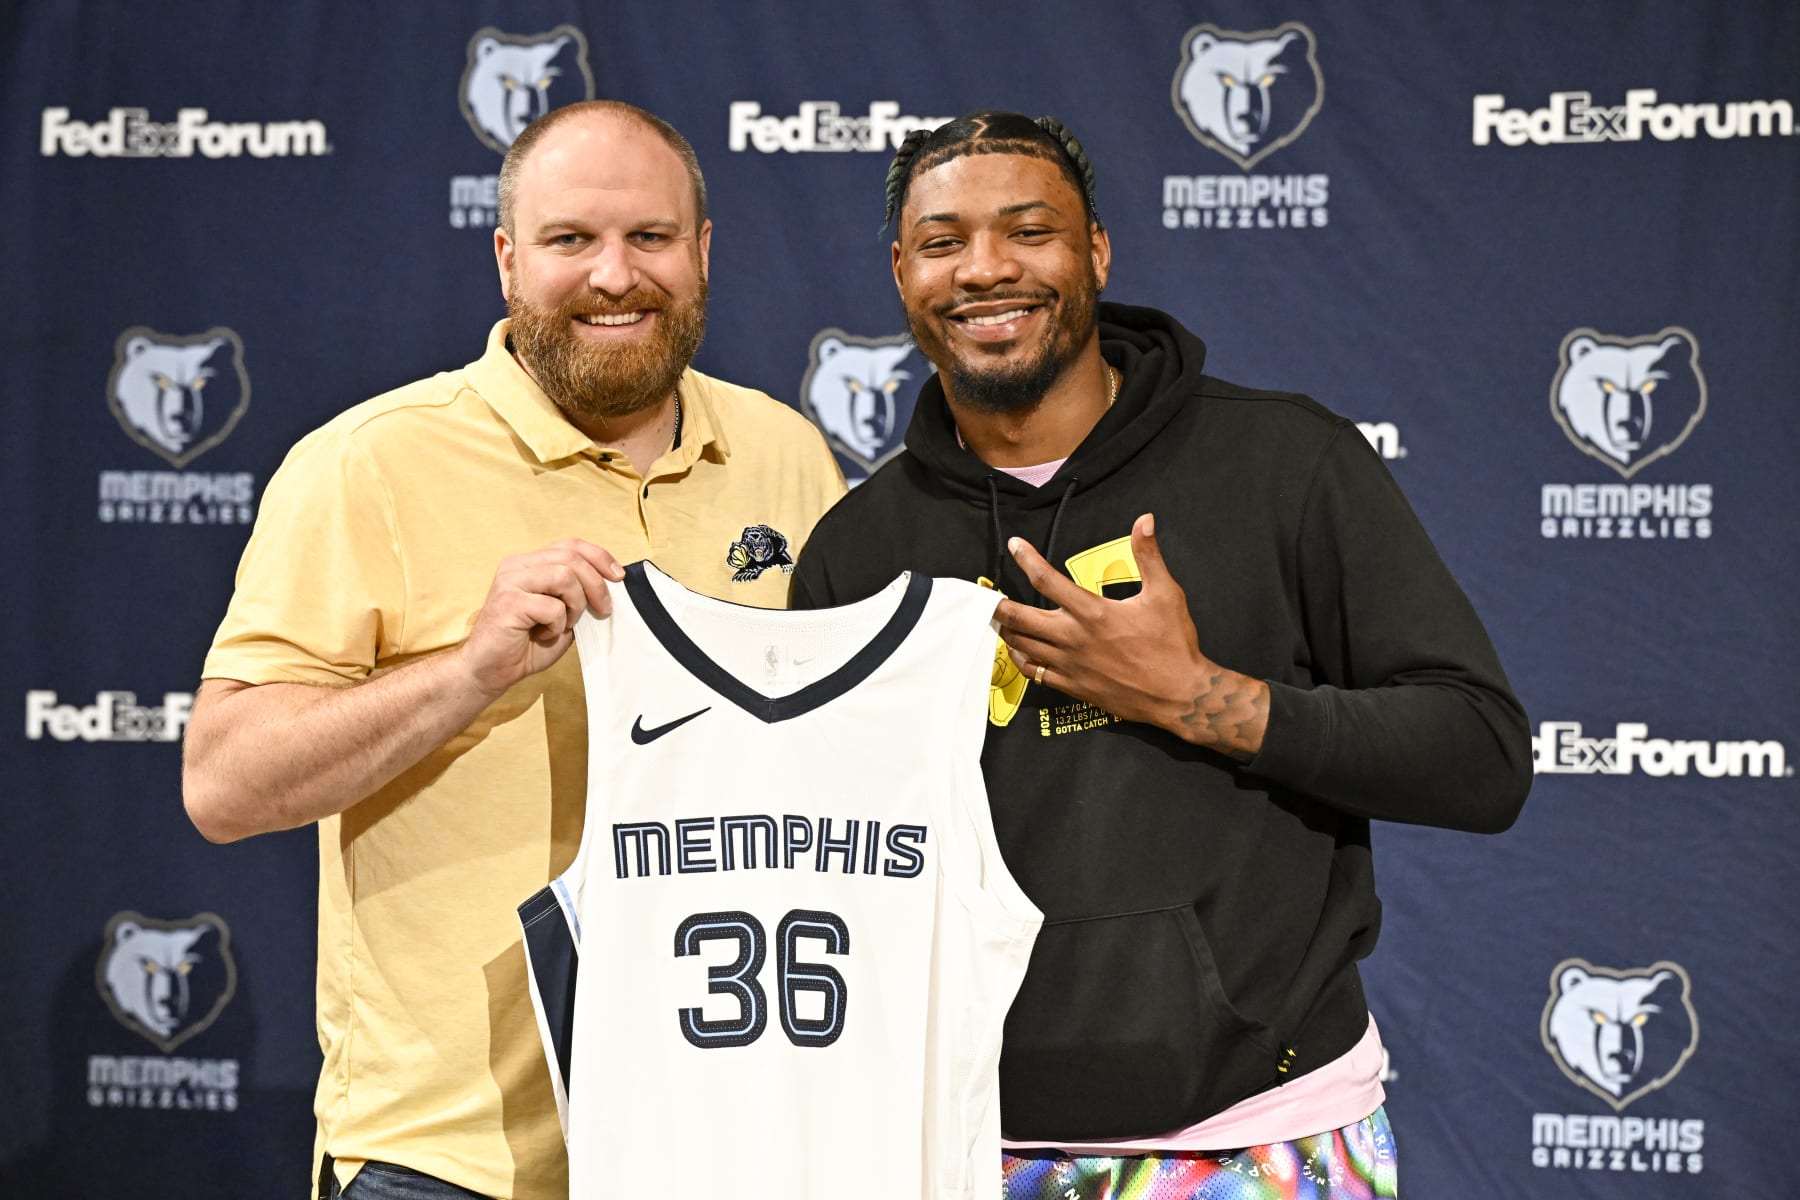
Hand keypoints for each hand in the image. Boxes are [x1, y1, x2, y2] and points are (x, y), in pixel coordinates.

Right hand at [458, 539, 623, 698]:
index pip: (570, 545)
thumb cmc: (526, 644)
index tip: (618, 576)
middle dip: (596, 585)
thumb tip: (610, 585)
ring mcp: (510, 581)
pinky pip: (552, 606)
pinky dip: (557, 625)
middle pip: (571, 558)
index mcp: (528, 563)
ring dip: (575, 604)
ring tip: (565, 623)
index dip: (599, 556)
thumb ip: (577, 595)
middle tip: (602, 610)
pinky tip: (544, 634)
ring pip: (564, 576)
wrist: (491, 670)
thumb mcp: (561, 614)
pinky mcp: (508, 601)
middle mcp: (516, 565)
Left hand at [995, 514, 1268, 758]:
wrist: (1179, 695)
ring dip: (1007, 630)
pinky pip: (1034, 673)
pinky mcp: (1073, 686)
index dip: (1027, 559)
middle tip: (987, 595)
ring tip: (999, 618)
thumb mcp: (1166, 594)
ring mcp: (1070, 665)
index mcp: (1093, 613)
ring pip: (1023, 646)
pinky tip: (1018, 651)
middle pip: (1020, 618)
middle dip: (998, 605)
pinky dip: (1021, 659)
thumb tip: (1144, 520)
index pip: (1047, 580)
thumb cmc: (1173, 644)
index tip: (1015, 545)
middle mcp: (1074, 639)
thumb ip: (1149, 556)